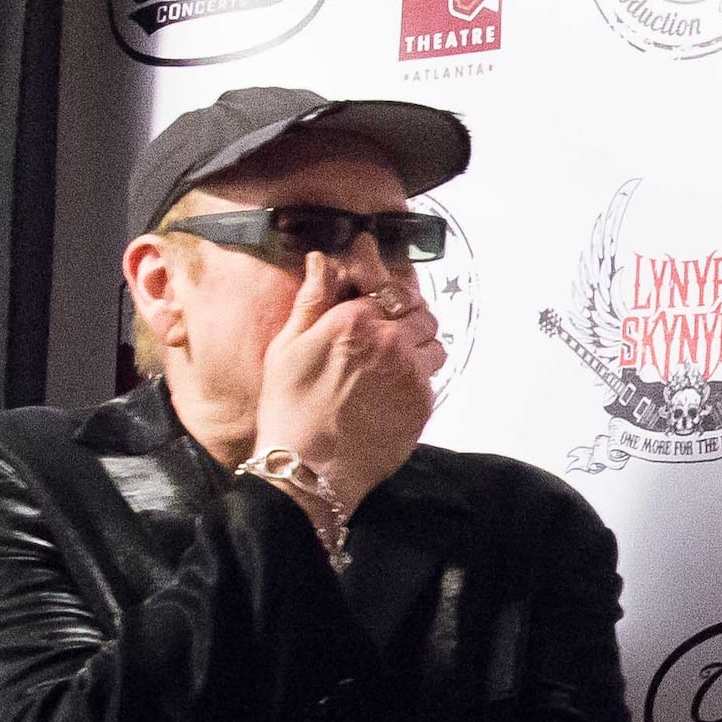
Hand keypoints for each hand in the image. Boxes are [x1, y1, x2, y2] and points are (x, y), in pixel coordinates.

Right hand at [251, 250, 440, 514]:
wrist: (310, 467)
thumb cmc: (289, 407)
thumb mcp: (288, 346)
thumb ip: (312, 299)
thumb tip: (322, 260)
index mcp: (353, 322)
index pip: (381, 282)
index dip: (377, 268)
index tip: (371, 253)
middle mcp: (390, 342)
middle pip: (416, 310)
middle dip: (404, 307)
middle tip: (389, 314)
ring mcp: (412, 373)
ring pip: (432, 341)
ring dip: (418, 339)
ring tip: (396, 349)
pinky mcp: (424, 402)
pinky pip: (433, 374)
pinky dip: (419, 370)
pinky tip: (397, 379)